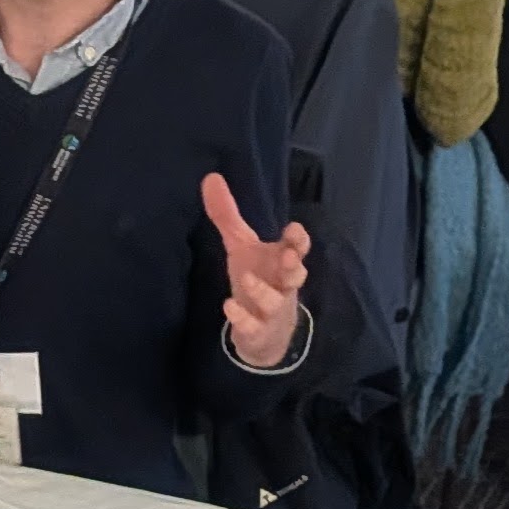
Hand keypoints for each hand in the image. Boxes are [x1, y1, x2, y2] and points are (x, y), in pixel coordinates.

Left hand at [206, 173, 311, 366]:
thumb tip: (210, 177)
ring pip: (274, 302)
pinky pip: (253, 327)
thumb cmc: (258, 279)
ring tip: (246, 279)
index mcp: (282, 261)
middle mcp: (282, 285)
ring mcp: (272, 311)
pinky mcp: (258, 332)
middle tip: (288, 257)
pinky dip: (242, 319)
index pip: (298, 248)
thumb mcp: (241, 247)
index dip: (298, 240)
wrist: (266, 332)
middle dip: (293, 266)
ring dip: (262, 291)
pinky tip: (228, 307)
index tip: (292, 229)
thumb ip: (227, 215)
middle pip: (296, 275)